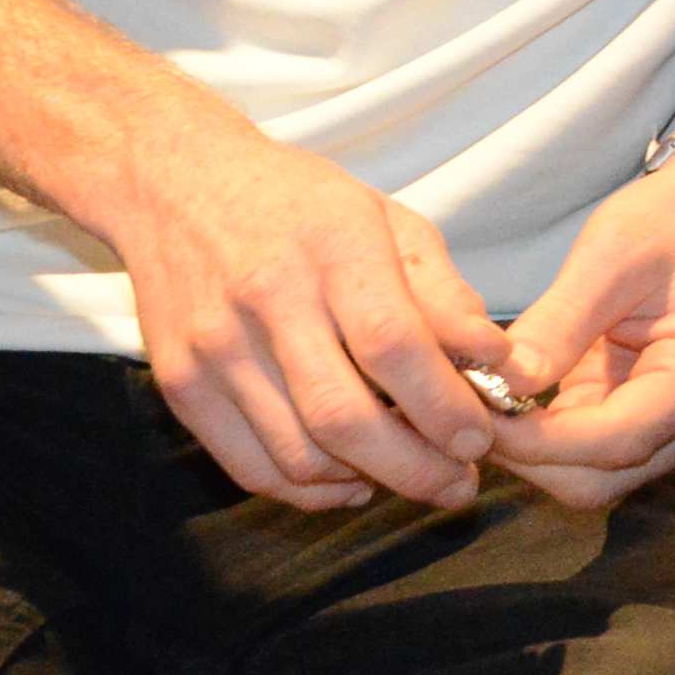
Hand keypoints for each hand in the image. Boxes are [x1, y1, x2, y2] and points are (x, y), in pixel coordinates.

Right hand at [89, 113, 512, 510]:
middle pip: (342, 415)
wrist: (175, 184)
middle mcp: (265, 300)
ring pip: (298, 454)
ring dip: (369, 482)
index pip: (393, 344)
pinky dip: (309, 490)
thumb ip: (444, 295)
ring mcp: (214, 348)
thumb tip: (499, 364)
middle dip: (414, 467)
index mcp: (330, 247)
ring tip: (415, 478)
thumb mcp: (387, 220)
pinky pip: (251, 467)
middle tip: (460, 483)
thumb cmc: (299, 205)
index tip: (481, 437)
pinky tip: (352, 481)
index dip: (443, 404)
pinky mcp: (180, 385)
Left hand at [486, 132, 674, 509]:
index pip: (618, 438)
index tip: (476, 414)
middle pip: (605, 477)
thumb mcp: (610, 254)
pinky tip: (515, 406)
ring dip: (534, 454)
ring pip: (596, 480)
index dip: (539, 441)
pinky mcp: (665, 433)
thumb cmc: (672, 221)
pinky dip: (549, 442)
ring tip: (486, 404)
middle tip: (466, 410)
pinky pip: (597, 460)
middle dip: (529, 456)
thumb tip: (501, 386)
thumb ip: (558, 324)